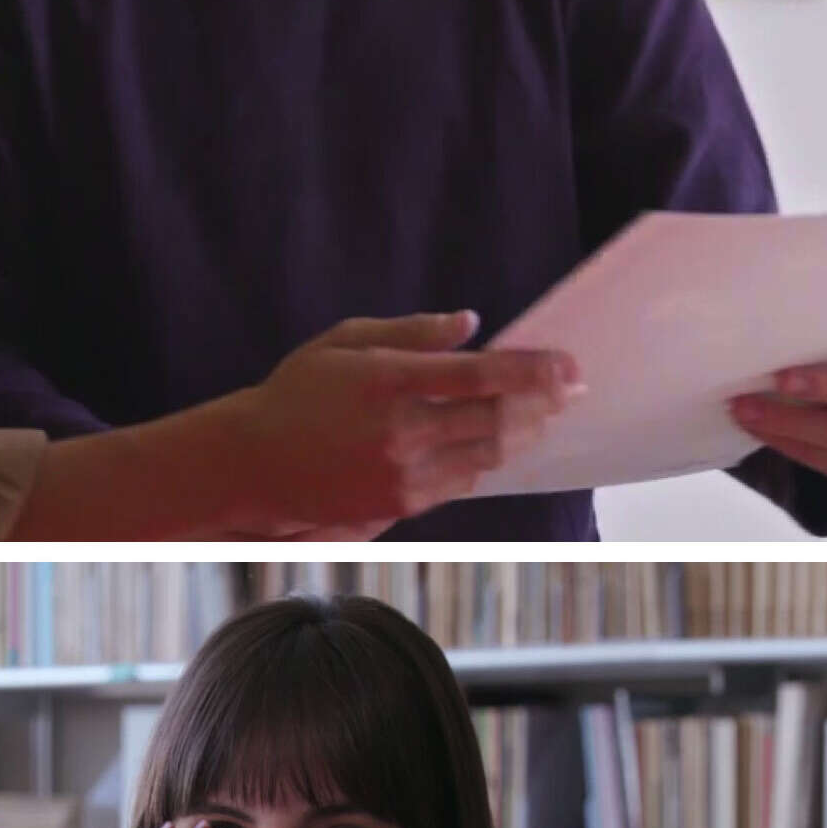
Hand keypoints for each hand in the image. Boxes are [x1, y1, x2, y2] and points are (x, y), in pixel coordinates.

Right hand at [222, 312, 578, 530]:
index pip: (481, 376)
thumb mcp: (346, 342)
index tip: (569, 365)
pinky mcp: (401, 504)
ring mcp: (403, 473)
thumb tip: (473, 323)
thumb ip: (412, 332)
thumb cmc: (300, 392)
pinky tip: (502, 441)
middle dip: (543, 403)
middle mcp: (401, 431)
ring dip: (524, 433)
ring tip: (546, 413)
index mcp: (389, 382)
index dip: (534, 371)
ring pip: (488, 455)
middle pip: (497, 420)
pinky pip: (463, 482)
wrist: (253, 465)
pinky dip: (488, 459)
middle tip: (573, 389)